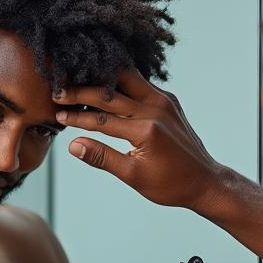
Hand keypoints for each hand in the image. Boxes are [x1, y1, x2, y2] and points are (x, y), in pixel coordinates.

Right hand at [54, 67, 226, 211]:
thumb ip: (102, 158)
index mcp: (146, 130)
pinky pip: (140, 83)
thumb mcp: (133, 176)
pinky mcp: (169, 100)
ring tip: (79, 80)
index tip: (57, 114)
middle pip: (110, 93)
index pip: (101, 119)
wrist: (204, 180)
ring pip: (126, 78)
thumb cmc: (170, 184)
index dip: (76, 117)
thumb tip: (73, 145)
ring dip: (102, 80)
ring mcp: (165, 101)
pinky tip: (105, 85)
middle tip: (59, 92)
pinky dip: (120, 83)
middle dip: (82, 92)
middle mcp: (156, 109)